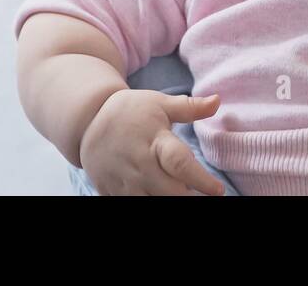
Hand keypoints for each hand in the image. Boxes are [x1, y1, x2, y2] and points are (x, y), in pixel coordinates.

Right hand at [79, 89, 225, 195]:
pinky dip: (148, 203)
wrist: (88, 121)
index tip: (218, 190)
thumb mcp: (159, 103)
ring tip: (180, 193)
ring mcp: (124, 181)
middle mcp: (139, 164)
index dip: (201, 180)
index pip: (180, 164)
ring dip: (169, 201)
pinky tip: (158, 195)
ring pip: (152, 203)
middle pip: (170, 192)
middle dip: (189, 197)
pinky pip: (133, 206)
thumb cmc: (131, 111)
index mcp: (155, 140)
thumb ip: (190, 107)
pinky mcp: (111, 192)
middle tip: (201, 194)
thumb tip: (217, 100)